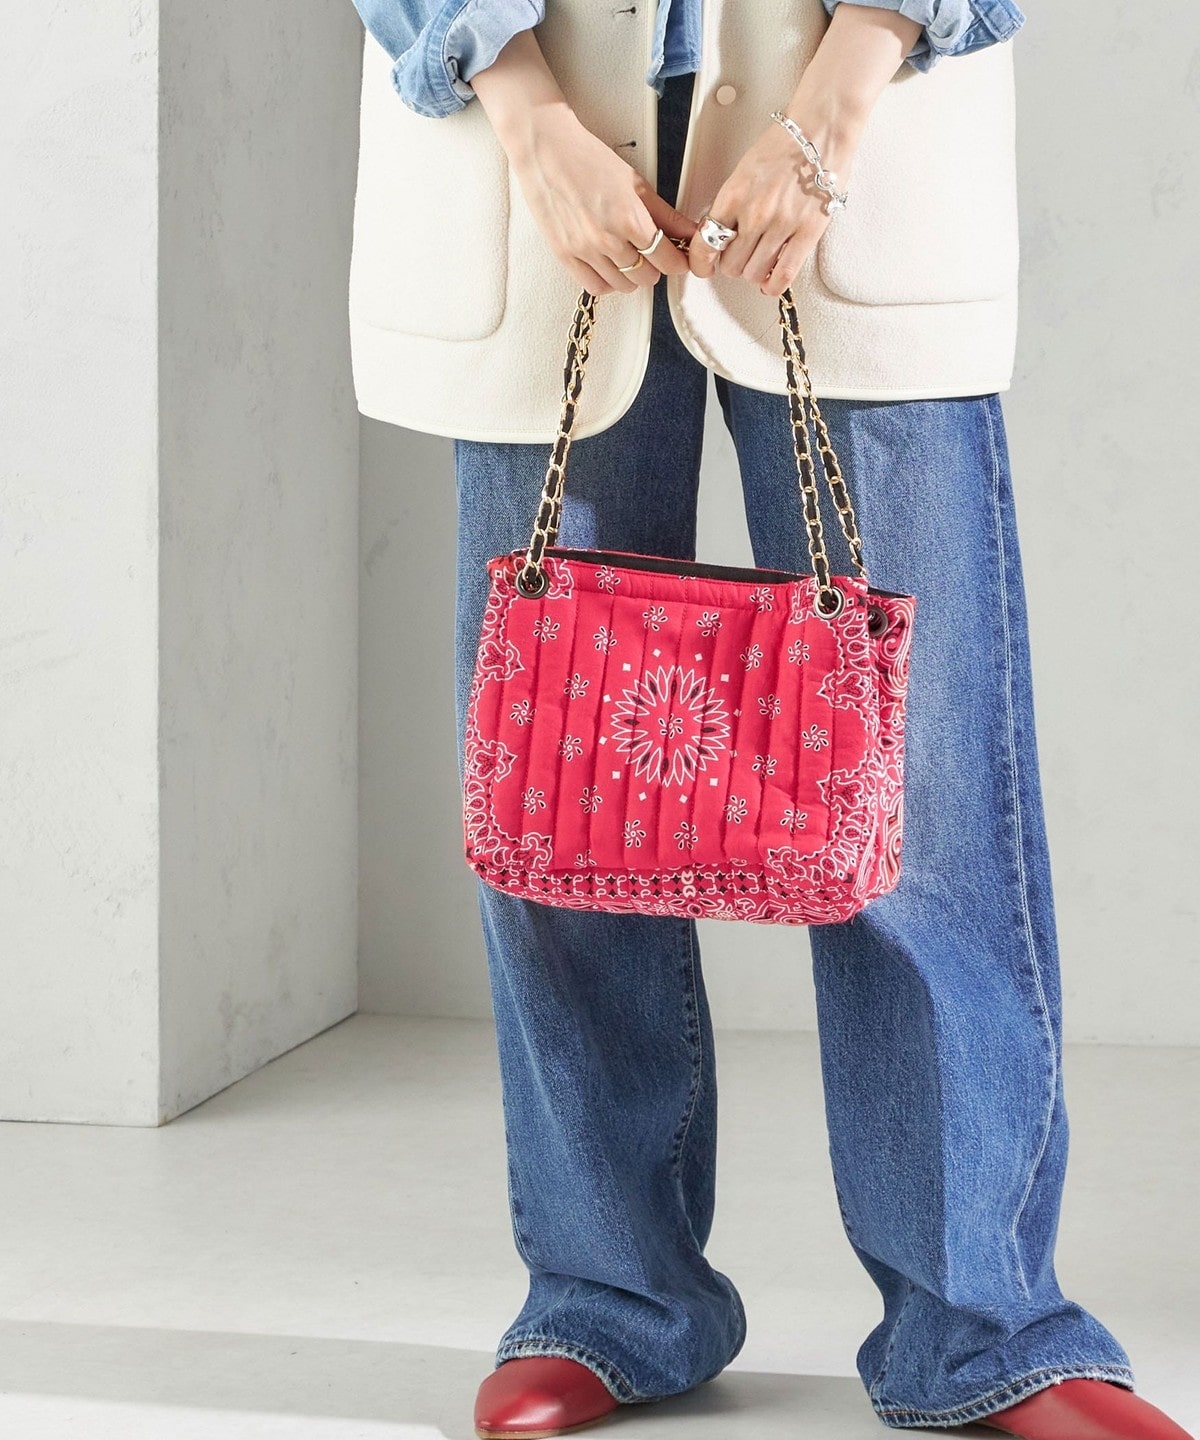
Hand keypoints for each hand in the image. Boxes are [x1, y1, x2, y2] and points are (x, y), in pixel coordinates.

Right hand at [471, 29, 694, 294]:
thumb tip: (691, 233)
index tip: (676, 257)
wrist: (545, 150)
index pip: (666, 260)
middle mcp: (608, 241)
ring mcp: (585, 251)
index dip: (676, 261)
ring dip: (632, 275)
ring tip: (628, 257)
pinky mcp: (564, 255)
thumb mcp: (635, 183)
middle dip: (654, 266)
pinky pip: (595, 286)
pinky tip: (609, 267)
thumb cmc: (590, 159)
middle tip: (650, 251)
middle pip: (646, 276)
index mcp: (631, 219)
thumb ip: (665, 214)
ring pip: (623, 285)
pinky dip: (608, 282)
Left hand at [688, 1, 923, 295]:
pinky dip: (773, 285)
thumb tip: (719, 234)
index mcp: (733, 196)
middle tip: (739, 255)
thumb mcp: (743, 172)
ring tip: (759, 260)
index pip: (705, 245)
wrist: (821, 129)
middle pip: (730, 265)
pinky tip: (770, 283)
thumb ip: (729, 205)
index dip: (702, 262)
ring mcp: (782, 225)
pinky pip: (784, 274)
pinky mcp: (807, 232)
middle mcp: (754, 214)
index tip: (705, 265)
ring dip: (753, 272)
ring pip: (753, 273)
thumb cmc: (783, 145)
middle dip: (731, 264)